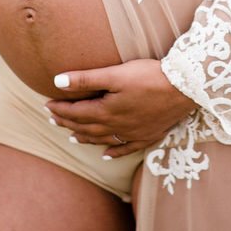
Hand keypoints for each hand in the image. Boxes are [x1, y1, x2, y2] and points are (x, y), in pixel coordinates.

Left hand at [45, 59, 196, 156]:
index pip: (76, 112)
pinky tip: (107, 155)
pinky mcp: (147, 135)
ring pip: (102, 138)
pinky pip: (126, 148)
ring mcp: (132, 133)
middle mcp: (117, 126)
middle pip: (86, 126)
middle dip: (68, 123)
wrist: (183, 88)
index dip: (60, 109)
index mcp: (106, 111)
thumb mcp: (115, 74)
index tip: (47, 105)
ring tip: (72, 137)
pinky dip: (114, 152)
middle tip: (53, 120)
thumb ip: (86, 79)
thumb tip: (57, 81)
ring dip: (85, 137)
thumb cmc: (149, 76)